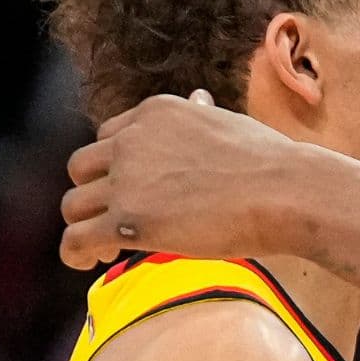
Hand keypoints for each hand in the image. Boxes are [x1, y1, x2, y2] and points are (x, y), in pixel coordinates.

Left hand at [59, 92, 306, 268]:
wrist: (286, 191)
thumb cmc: (270, 162)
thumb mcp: (227, 122)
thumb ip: (199, 114)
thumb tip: (198, 98)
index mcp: (155, 112)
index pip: (109, 136)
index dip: (115, 167)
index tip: (132, 190)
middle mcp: (132, 140)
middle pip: (82, 167)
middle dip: (94, 193)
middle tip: (114, 220)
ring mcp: (126, 180)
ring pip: (73, 204)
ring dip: (84, 225)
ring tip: (106, 248)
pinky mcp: (126, 221)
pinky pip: (75, 238)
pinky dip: (74, 253)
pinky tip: (89, 262)